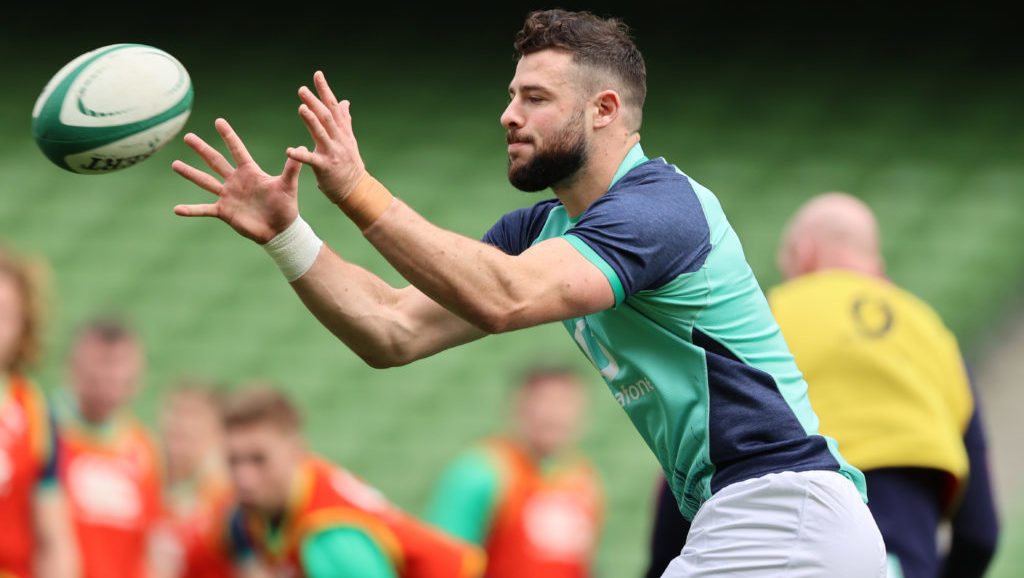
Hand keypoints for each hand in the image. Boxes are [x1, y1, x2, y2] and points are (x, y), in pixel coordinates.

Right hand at [172, 118, 302, 243]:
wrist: (280, 230)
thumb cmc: (286, 206)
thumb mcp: (288, 185)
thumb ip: (292, 167)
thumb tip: (301, 147)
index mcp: (250, 172)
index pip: (237, 150)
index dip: (228, 136)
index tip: (219, 120)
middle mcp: (236, 181)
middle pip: (215, 161)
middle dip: (202, 149)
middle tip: (188, 136)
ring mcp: (228, 196)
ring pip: (205, 181)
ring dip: (190, 173)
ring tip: (175, 164)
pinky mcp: (224, 212)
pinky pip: (204, 209)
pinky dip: (191, 210)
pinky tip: (176, 209)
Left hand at [287, 71, 366, 204]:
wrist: (357, 190)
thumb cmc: (350, 166)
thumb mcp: (349, 140)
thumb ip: (345, 120)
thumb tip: (344, 101)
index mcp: (342, 132)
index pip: (333, 107)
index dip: (325, 90)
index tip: (317, 74)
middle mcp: (338, 140)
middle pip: (326, 117)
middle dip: (315, 102)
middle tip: (302, 90)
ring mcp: (333, 153)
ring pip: (322, 134)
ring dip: (311, 121)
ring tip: (301, 108)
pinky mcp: (326, 168)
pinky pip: (311, 160)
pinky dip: (300, 155)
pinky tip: (289, 150)